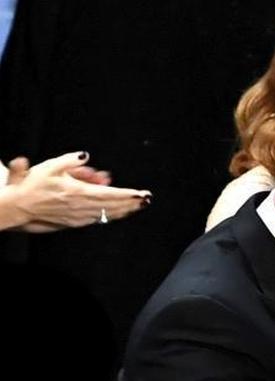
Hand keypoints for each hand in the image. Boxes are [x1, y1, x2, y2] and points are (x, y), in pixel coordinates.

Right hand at [3, 151, 150, 232]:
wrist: (19, 207)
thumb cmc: (33, 185)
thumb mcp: (50, 166)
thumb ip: (70, 160)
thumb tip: (85, 155)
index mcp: (79, 193)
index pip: (111, 195)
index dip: (129, 196)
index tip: (143, 194)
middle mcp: (82, 207)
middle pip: (114, 207)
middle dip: (132, 204)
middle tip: (147, 200)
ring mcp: (80, 217)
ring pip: (109, 215)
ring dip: (125, 210)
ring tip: (139, 205)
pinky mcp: (76, 223)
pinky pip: (99, 219)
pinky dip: (111, 214)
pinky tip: (121, 211)